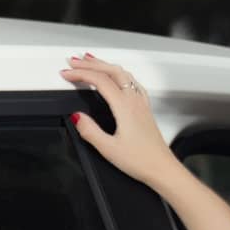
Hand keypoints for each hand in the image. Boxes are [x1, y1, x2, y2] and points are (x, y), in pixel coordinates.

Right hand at [59, 53, 179, 188]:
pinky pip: (133, 83)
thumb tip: (77, 117)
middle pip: (113, 72)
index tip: (66, 73)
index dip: (81, 73)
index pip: (100, 81)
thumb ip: (90, 131)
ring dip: (106, 66)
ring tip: (91, 62)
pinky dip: (120, 75)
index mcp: (125, 107)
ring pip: (124, 75)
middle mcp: (135, 101)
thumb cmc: (141, 160)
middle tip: (74, 61)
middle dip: (91, 63)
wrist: (162, 168)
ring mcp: (142, 104)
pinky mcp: (145, 110)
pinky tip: (118, 78)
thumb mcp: (108, 149)